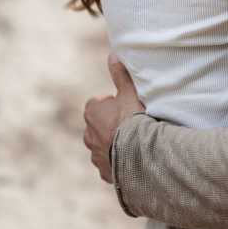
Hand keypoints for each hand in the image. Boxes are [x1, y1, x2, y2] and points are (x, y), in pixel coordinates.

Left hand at [83, 53, 143, 183]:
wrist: (139, 155)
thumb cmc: (134, 120)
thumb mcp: (130, 92)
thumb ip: (120, 75)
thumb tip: (112, 55)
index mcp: (91, 112)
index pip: (99, 104)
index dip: (115, 105)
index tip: (129, 108)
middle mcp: (88, 135)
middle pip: (100, 127)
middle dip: (112, 126)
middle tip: (133, 126)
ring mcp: (95, 156)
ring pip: (104, 147)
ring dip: (115, 145)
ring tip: (136, 145)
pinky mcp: (105, 173)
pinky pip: (112, 166)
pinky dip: (120, 163)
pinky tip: (135, 160)